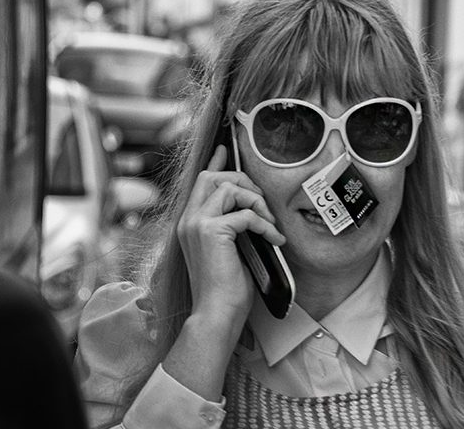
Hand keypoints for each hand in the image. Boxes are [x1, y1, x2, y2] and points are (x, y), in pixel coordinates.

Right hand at [176, 145, 285, 323]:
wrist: (216, 314)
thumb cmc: (225, 290)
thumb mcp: (228, 251)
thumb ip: (232, 229)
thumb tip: (251, 213)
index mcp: (189, 224)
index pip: (201, 183)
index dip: (216, 164)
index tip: (226, 150)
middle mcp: (188, 220)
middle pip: (214, 177)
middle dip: (244, 182)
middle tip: (263, 203)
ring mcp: (197, 224)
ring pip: (229, 188)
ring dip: (256, 202)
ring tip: (270, 224)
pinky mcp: (211, 232)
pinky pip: (245, 214)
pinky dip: (264, 224)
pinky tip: (274, 240)